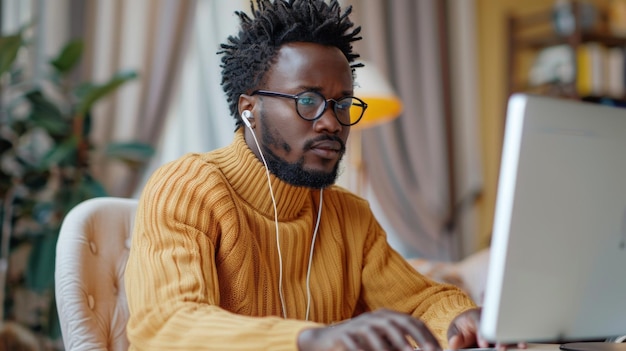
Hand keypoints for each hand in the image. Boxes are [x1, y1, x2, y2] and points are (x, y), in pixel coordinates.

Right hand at [298, 308, 440, 350]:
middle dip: (415, 336)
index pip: (411, 321)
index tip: (438, 349)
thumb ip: (399, 346)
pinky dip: (365, 349)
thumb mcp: (382, 343)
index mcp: (386, 317)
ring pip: (377, 330)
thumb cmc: (360, 343)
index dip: (426, 334)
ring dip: (393, 343)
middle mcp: (374, 317)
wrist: (325, 340)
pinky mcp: (343, 334)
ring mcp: (358, 324)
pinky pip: (356, 341)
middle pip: (397, 322)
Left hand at [447, 308, 526, 350]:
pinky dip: (517, 341)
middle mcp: (491, 319)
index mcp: (476, 316)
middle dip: (500, 336)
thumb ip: (453, 336)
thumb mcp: (454, 330)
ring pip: (508, 329)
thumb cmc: (462, 329)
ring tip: (520, 346)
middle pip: (498, 324)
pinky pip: (514, 336)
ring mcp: (500, 326)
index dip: (482, 333)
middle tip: (500, 347)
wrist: (471, 328)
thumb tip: (455, 342)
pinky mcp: (507, 334)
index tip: (483, 343)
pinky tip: (522, 345)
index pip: (480, 321)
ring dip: (513, 339)